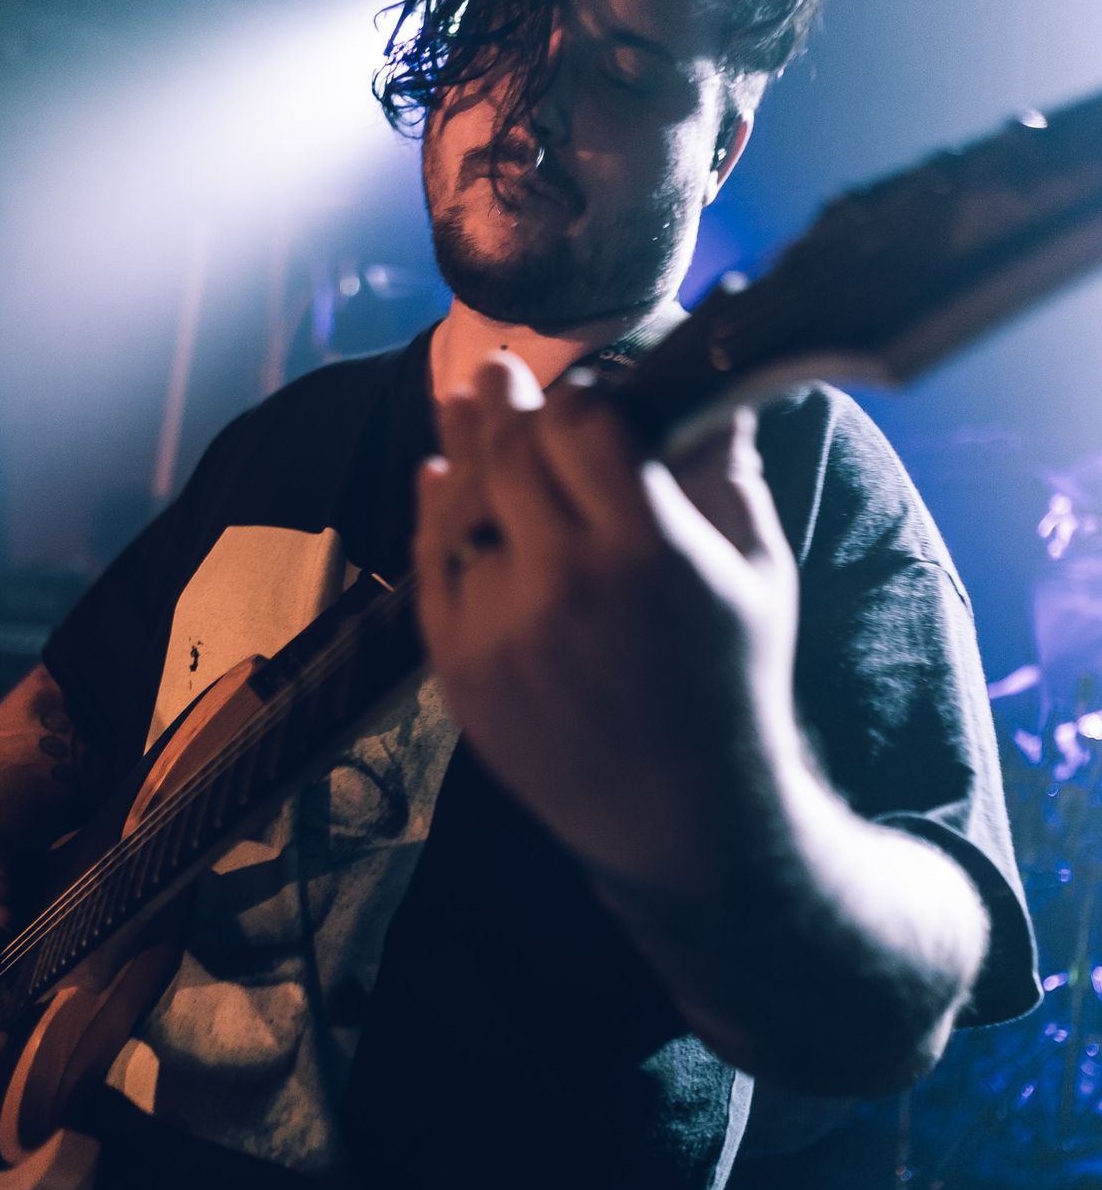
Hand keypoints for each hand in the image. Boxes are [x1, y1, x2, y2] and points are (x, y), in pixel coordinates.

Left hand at [414, 353, 804, 894]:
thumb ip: (725, 473)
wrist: (683, 820)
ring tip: (464, 405)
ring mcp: (501, 628)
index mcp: (648, 551)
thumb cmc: (733, 685)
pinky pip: (431, 567)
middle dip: (508, 401)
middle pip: (514, 451)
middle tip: (500, 369)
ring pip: (461, 502)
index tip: (589, 395)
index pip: (587, 422)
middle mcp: (565, 583)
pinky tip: (438, 478)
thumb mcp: (757, 574)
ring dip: (464, 446)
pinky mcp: (460, 668)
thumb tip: (713, 388)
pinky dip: (433, 516)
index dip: (585, 395)